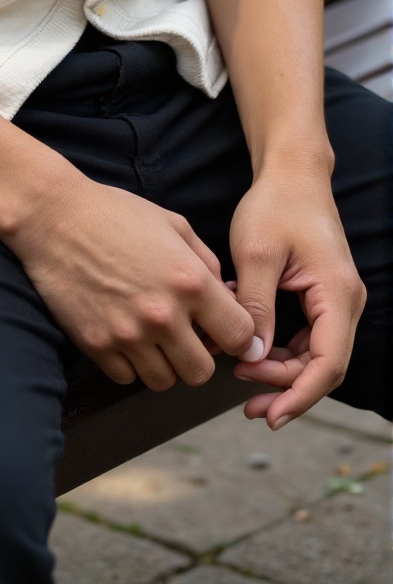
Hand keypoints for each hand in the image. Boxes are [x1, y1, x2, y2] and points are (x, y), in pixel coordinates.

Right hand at [12, 171, 257, 389]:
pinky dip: (129, 364)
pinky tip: (123, 335)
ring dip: (164, 363)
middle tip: (184, 335)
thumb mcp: (173, 224)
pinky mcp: (96, 345)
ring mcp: (127, 334)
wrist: (54, 216)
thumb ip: (207, 262)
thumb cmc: (115, 213)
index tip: (225, 330)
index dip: (238, 335)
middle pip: (202, 372)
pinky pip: (127, 378)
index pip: (240, 335)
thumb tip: (225, 297)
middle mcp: (162, 314)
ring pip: (165, 381)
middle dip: (199, 356)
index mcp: (189, 281)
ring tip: (151, 335)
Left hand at [229, 165, 365, 427]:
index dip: (299, 395)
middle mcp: (344, 302)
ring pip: (314, 354)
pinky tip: (249, 347)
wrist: (291, 173)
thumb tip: (252, 355)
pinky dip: (280, 348)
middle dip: (286, 387)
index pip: (328, 364)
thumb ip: (255, 307)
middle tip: (248, 403)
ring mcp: (335, 300)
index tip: (270, 413)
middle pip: (322, 365)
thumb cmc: (275, 205)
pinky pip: (306, 337)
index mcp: (336, 294)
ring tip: (241, 376)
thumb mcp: (256, 255)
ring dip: (281, 371)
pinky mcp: (321, 296)